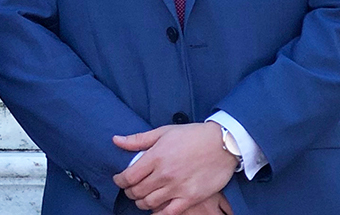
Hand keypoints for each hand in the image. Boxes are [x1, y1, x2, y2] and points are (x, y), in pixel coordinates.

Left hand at [113, 123, 237, 213]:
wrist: (222, 144)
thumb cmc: (192, 136)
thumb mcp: (162, 132)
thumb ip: (138, 139)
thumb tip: (116, 140)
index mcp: (155, 157)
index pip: (128, 176)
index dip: (119, 181)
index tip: (119, 180)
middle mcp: (164, 174)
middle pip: (137, 191)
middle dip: (130, 192)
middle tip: (130, 190)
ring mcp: (178, 188)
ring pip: (150, 203)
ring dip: (141, 203)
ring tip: (142, 198)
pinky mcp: (191, 198)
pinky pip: (170, 213)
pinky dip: (159, 214)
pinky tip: (155, 211)